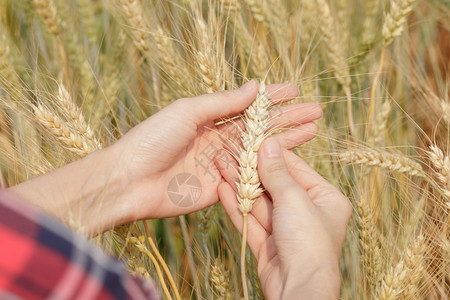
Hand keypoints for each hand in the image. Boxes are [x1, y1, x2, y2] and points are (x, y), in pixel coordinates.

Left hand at [114, 80, 322, 219]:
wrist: (130, 180)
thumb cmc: (152, 139)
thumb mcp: (187, 111)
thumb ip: (222, 102)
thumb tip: (254, 86)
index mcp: (209, 118)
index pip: (248, 107)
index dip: (272, 99)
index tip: (295, 91)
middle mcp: (218, 140)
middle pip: (260, 129)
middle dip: (287, 119)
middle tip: (315, 112)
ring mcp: (221, 165)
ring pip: (260, 152)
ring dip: (286, 142)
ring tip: (312, 132)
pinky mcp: (221, 189)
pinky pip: (249, 179)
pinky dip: (269, 171)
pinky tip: (290, 163)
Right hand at [218, 138, 351, 298]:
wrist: (299, 289)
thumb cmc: (309, 241)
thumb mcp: (294, 198)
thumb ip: (277, 172)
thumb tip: (268, 144)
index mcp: (326, 199)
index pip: (295, 169)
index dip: (271, 155)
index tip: (252, 140)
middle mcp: (308, 214)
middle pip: (275, 186)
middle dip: (251, 170)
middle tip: (229, 152)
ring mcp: (288, 232)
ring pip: (260, 204)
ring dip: (240, 186)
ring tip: (220, 165)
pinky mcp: (269, 246)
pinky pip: (252, 221)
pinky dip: (237, 206)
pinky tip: (222, 189)